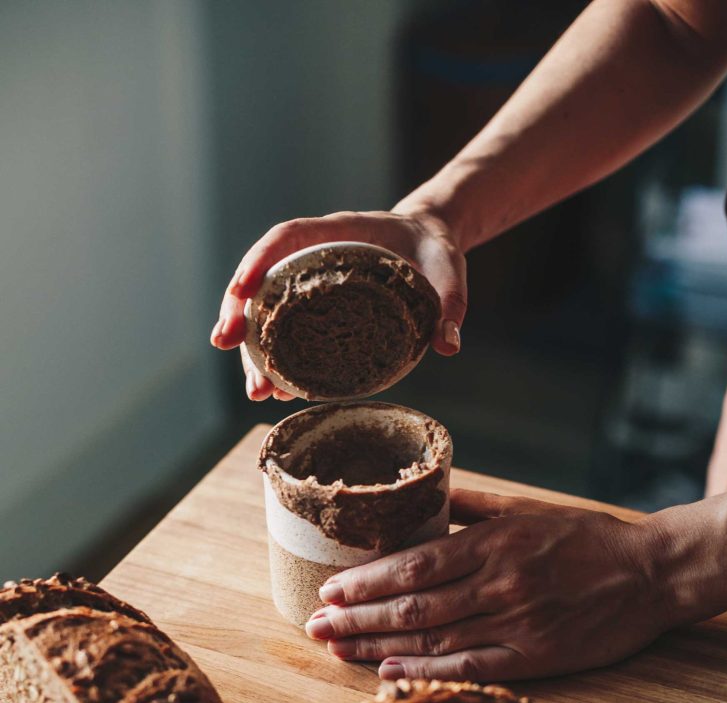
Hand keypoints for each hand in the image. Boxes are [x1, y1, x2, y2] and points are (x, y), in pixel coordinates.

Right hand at [210, 206, 465, 400]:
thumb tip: (448, 346)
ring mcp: (312, 285)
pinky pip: (289, 332)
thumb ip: (450, 306)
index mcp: (339, 234)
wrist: (434, 248)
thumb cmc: (437, 255)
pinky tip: (278, 392)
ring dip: (254, 351)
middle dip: (238, 313)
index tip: (240, 291)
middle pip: (263, 281)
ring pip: (269, 313)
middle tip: (224, 345)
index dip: (258, 261)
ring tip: (257, 392)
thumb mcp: (449, 275)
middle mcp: (316, 257)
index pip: (286, 238)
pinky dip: (280, 361)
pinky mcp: (319, 311)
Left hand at [304, 489, 669, 681]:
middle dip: (356, 617)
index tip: (329, 589)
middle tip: (315, 626)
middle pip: (411, 605)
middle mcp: (498, 583)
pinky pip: (470, 667)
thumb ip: (474, 509)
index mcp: (494, 543)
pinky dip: (425, 671)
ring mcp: (516, 622)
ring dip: (377, 646)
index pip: (413, 565)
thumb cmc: (590, 537)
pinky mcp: (535, 656)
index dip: (365, 581)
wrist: (654, 573)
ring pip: (432, 638)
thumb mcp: (530, 509)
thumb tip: (426, 498)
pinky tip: (389, 672)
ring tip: (336, 650)